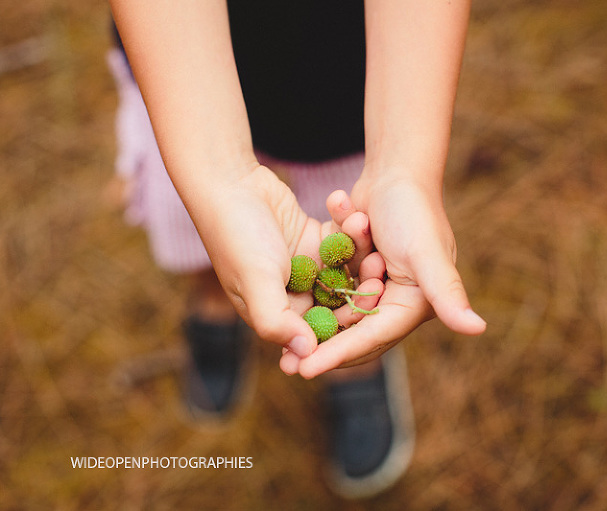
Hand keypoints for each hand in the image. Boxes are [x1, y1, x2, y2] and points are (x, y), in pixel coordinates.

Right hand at [193, 165, 383, 363]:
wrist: (229, 183)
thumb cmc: (236, 235)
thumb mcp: (255, 280)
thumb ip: (276, 320)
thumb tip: (306, 353)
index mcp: (277, 313)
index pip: (319, 332)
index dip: (347, 325)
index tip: (370, 307)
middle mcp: (295, 294)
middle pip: (339, 302)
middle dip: (360, 288)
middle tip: (378, 271)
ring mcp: (308, 266)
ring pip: (347, 269)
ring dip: (360, 254)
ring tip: (366, 234)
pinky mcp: (316, 239)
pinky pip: (343, 240)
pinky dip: (350, 228)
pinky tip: (353, 212)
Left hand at [288, 179, 485, 377]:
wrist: (396, 172)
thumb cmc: (414, 210)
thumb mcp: (427, 253)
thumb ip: (447, 292)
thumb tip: (478, 328)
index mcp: (413, 305)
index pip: (371, 338)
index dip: (338, 356)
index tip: (304, 369)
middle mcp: (396, 302)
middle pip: (352, 335)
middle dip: (320, 348)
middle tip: (287, 364)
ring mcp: (376, 288)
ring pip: (337, 314)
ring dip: (315, 322)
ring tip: (282, 341)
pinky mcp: (358, 271)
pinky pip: (333, 287)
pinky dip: (318, 285)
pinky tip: (295, 290)